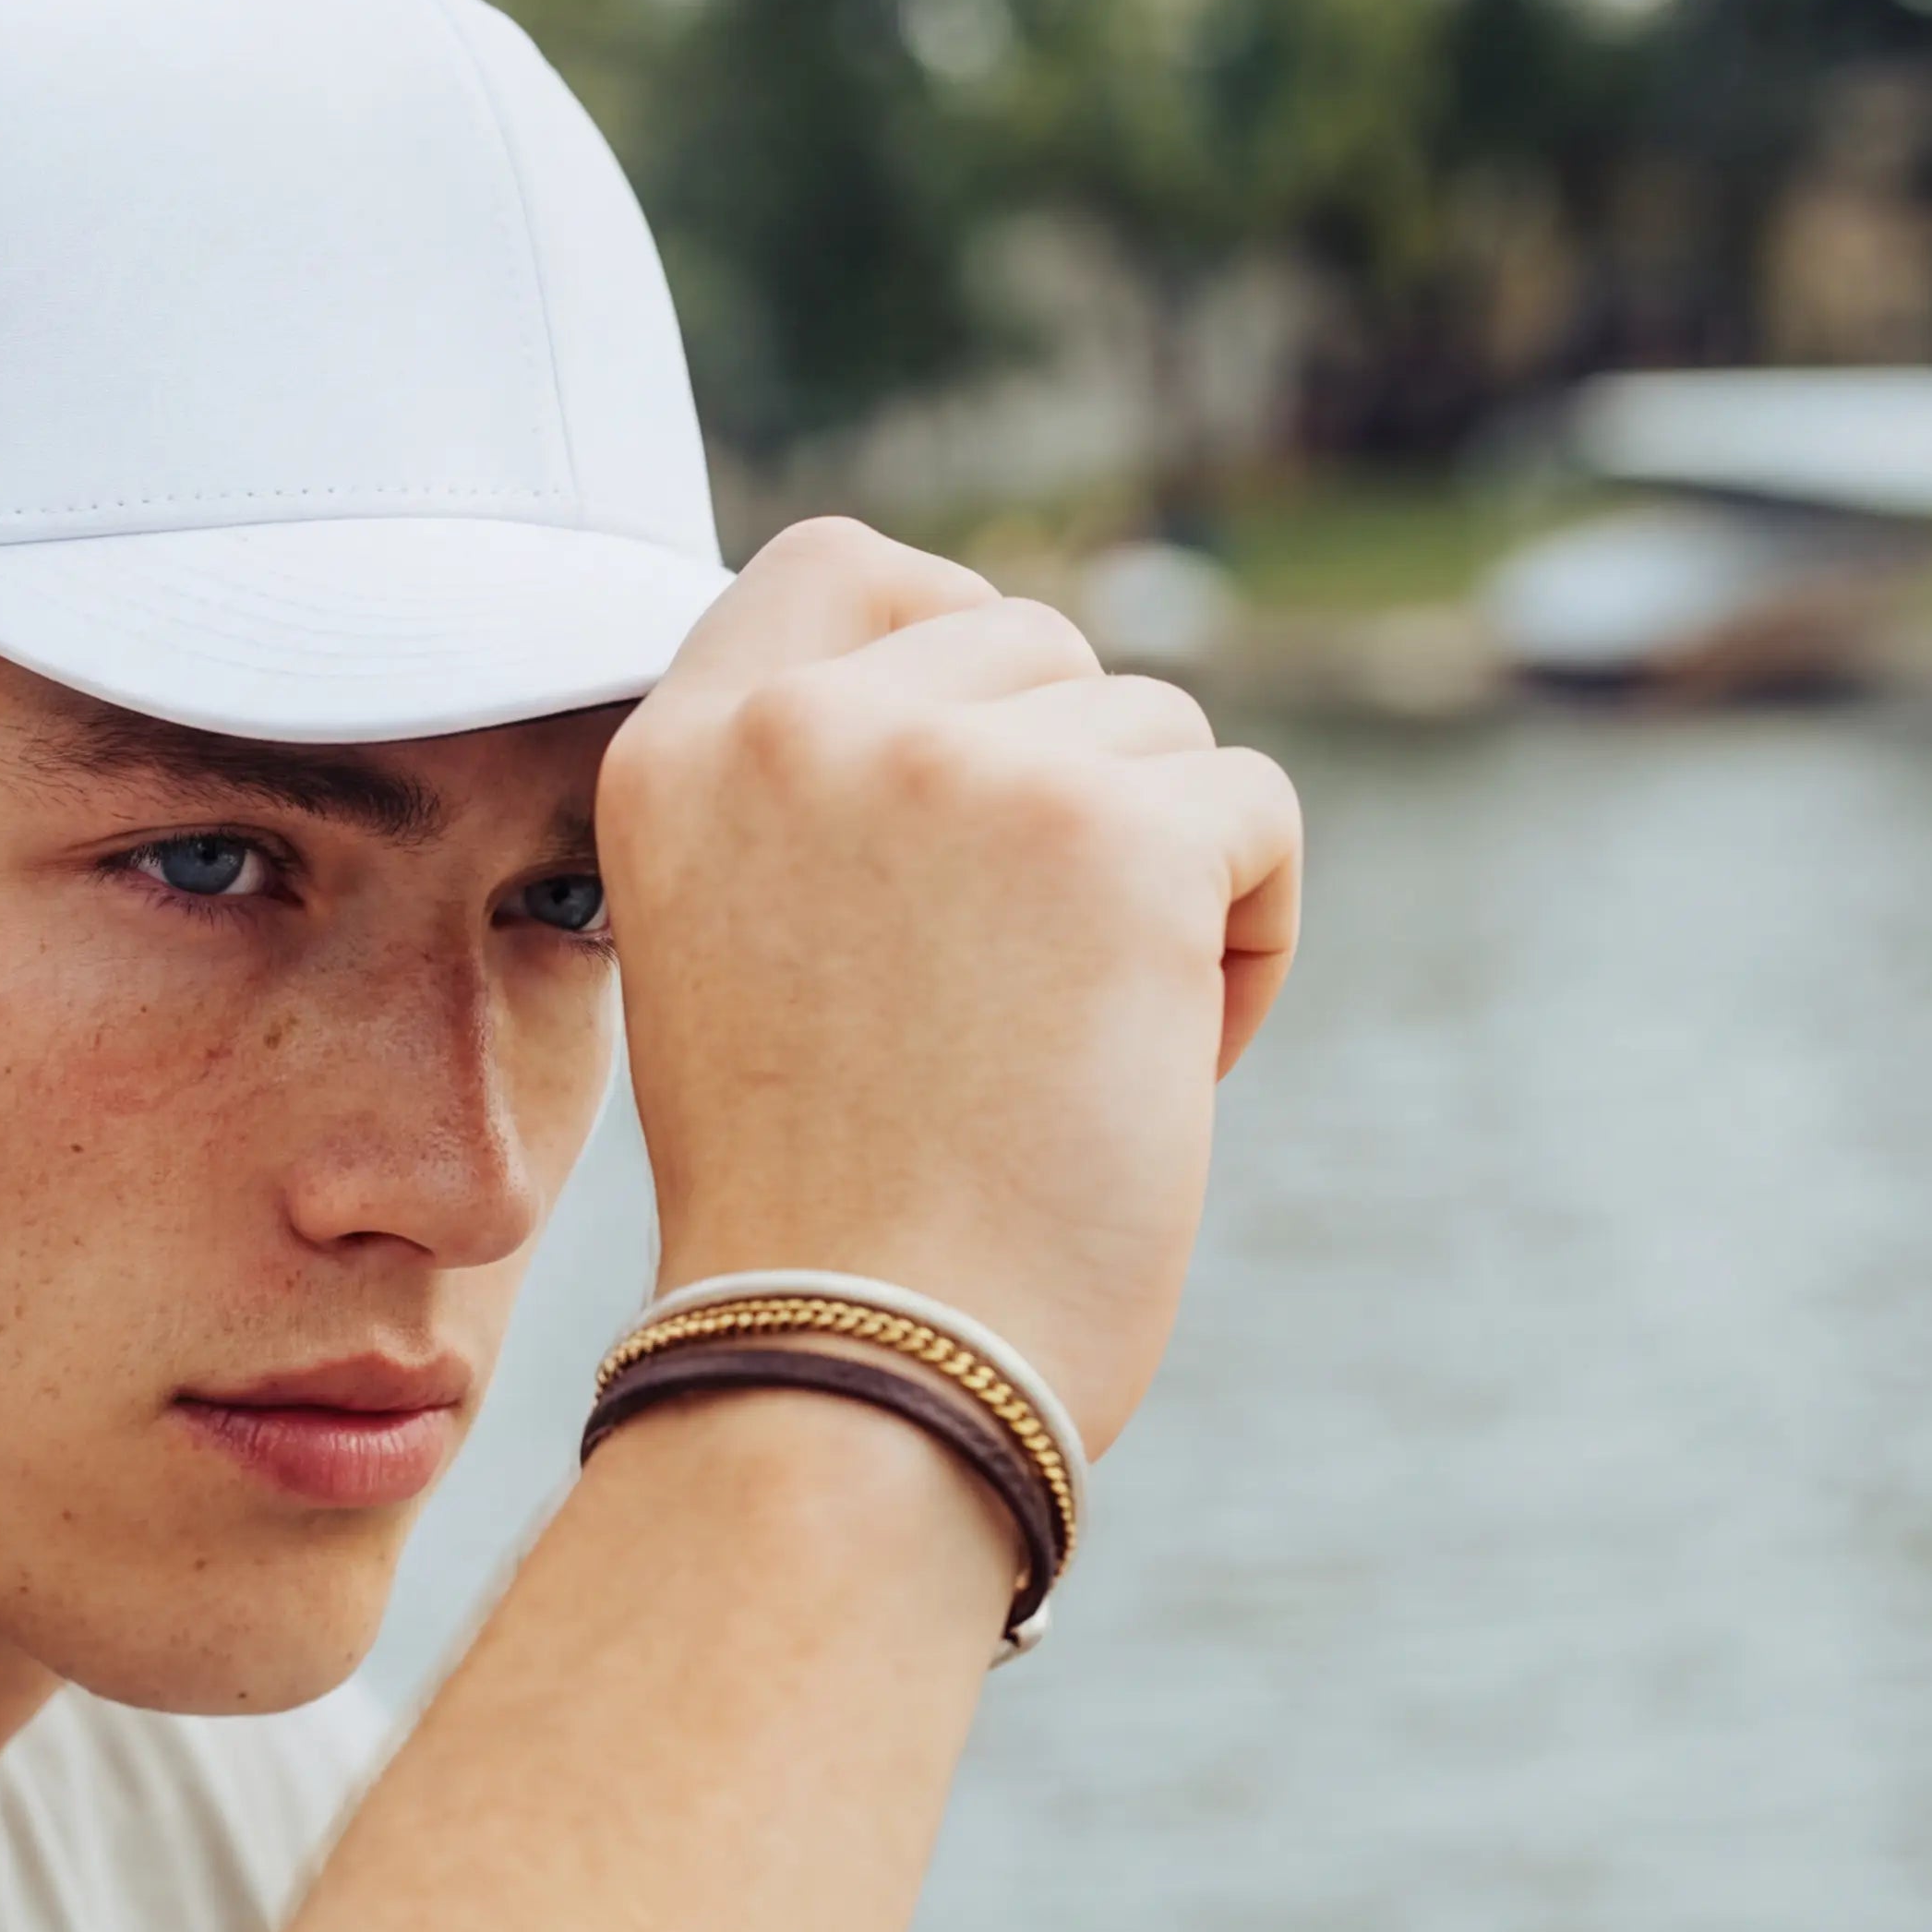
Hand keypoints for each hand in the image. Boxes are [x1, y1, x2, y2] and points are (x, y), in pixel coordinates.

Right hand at [596, 519, 1301, 1450]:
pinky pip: (1252, 810)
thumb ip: (821, 812)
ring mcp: (957, 764)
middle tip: (1036, 983)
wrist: (857, 1371)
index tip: (991, 742)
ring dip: (1167, 876)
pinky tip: (1167, 1066)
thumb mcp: (742, 956)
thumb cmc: (814, 1217)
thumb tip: (997, 709)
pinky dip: (1249, 937)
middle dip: (1073, 787)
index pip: (833, 561)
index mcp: (678, 754)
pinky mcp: (1115, 830)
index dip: (943, 621)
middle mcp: (802, 725)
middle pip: (1028, 641)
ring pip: (1156, 733)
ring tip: (1088, 1050)